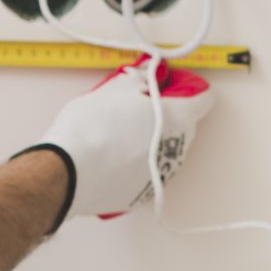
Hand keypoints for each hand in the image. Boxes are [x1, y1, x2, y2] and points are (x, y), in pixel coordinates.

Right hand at [20, 60, 211, 226]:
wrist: (65, 172)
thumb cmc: (90, 129)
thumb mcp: (113, 89)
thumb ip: (138, 78)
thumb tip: (144, 75)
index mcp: (177, 119)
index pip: (204, 98)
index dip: (188, 87)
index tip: (170, 84)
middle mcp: (177, 150)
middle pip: (184, 125)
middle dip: (167, 113)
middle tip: (137, 105)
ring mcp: (161, 176)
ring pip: (165, 150)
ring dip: (151, 139)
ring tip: (120, 132)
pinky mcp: (143, 195)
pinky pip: (147, 173)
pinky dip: (137, 163)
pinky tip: (114, 156)